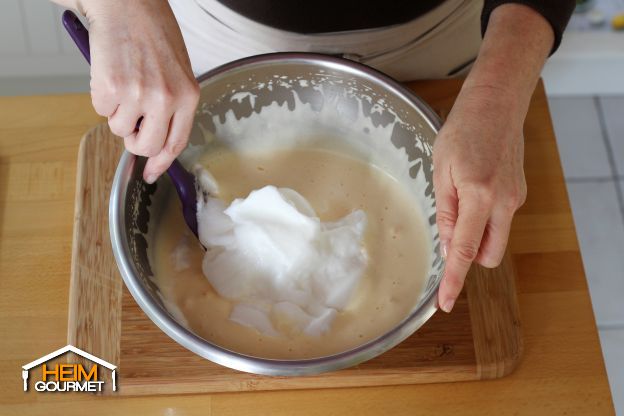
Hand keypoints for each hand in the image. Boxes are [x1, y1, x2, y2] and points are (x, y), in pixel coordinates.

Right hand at [84, 0, 199, 182]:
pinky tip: (111, 72)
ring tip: (123, 82)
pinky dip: (101, 95)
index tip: (151, 173)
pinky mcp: (110, 87)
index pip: (176, 143)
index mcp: (188, 96)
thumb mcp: (178, 71)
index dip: (161, 163)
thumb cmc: (153, 33)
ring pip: (119, 129)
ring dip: (117, 112)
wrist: (128, 3)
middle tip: (131, 123)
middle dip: (135, 141)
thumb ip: (173, 106)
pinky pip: (101, 109)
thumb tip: (158, 139)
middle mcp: (166, 99)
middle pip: (146, 146)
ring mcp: (138, 94)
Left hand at [433, 85, 526, 311]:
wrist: (496, 104)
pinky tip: (472, 190)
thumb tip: (450, 249)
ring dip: (477, 236)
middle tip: (448, 231)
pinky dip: (484, 219)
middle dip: (469, 257)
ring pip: (496, 239)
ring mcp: (515, 198)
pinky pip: (500, 220)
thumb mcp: (442, 172)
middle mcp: (504, 202)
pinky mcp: (519, 193)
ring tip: (459, 200)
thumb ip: (447, 214)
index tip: (445, 303)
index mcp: (480, 196)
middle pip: (488, 255)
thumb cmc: (462, 131)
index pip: (466, 251)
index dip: (454, 280)